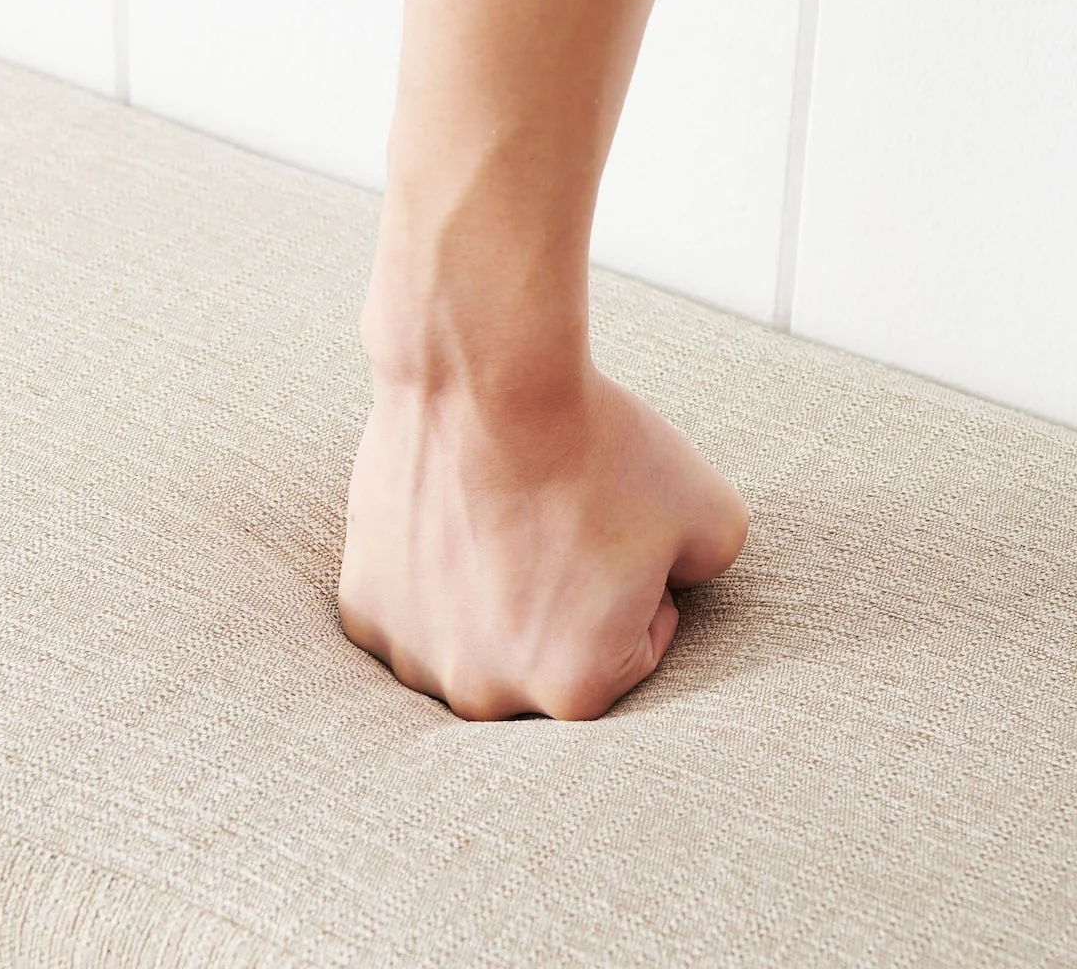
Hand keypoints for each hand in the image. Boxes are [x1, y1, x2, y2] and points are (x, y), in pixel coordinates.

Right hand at [338, 364, 747, 720]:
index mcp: (576, 689)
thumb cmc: (597, 447)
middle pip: (549, 654)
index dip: (640, 583)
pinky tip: (451, 523)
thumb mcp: (713, 516)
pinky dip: (432, 580)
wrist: (485, 380)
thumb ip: (707, 575)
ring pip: (475, 638)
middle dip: (566, 602)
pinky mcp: (363, 610)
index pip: (633, 648)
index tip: (618, 531)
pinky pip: (414, 613)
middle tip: (558, 524)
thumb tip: (676, 582)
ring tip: (502, 519)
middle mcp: (486, 695)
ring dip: (492, 596)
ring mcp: (414, 655)